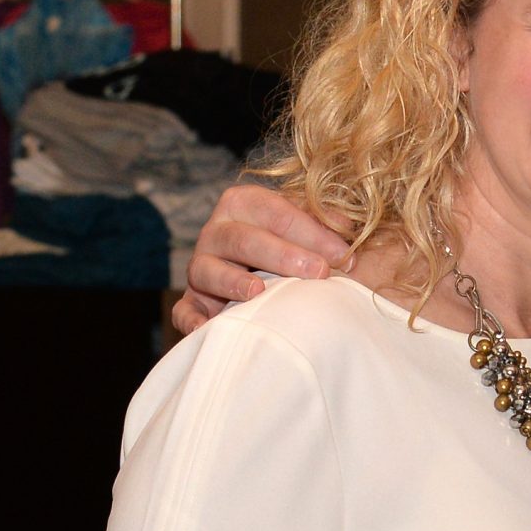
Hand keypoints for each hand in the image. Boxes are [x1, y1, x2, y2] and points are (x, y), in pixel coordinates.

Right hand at [172, 185, 355, 333]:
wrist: (263, 270)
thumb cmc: (292, 243)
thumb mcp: (307, 225)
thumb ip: (325, 222)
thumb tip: (347, 225)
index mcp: (243, 203)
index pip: (276, 211)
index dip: (312, 232)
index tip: (344, 255)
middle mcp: (216, 231)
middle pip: (243, 239)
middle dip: (282, 255)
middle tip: (318, 272)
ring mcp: (200, 266)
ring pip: (206, 269)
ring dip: (232, 281)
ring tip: (258, 292)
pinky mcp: (192, 300)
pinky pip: (184, 310)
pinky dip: (193, 319)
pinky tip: (209, 327)